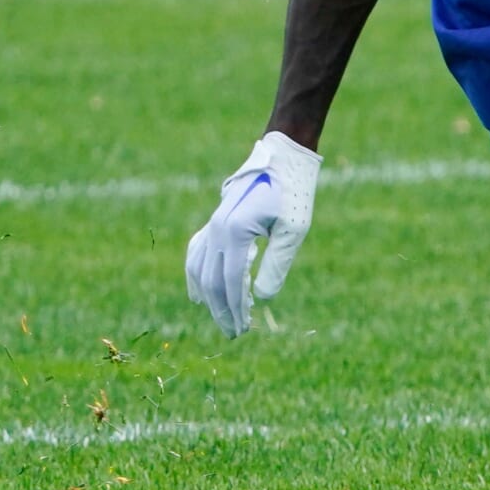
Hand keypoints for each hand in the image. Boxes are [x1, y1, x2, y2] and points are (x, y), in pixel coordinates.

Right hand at [185, 132, 323, 336]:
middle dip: (222, 310)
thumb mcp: (293, 230)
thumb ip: (277, 264)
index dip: (236, 309)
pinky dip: (196, 274)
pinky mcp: (215, 220)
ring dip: (209, 297)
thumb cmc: (293, 192)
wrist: (282, 156)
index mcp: (235, 231)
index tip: (244, 330)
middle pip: (212, 280)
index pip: (231, 281)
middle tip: (235, 333)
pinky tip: (200, 292)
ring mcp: (212, 224)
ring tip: (222, 318)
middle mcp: (217, 229)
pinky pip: (196, 252)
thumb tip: (262, 299)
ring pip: (199, 269)